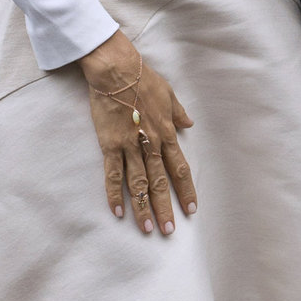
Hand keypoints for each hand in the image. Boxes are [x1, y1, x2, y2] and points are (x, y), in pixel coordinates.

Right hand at [80, 30, 195, 235]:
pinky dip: (115, 194)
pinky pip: (112, 174)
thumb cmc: (143, 78)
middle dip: (166, 208)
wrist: (117, 70)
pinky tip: (118, 212)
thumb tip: (189, 124)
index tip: (191, 209)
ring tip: (148, 229)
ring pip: (139, 184)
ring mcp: (130, 146)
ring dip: (144, 208)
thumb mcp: (169, 93)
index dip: (186, 191)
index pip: (180, 169)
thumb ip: (178, 113)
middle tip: (170, 230)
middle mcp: (150, 144)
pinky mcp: (109, 145)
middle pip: (160, 183)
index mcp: (166, 133)